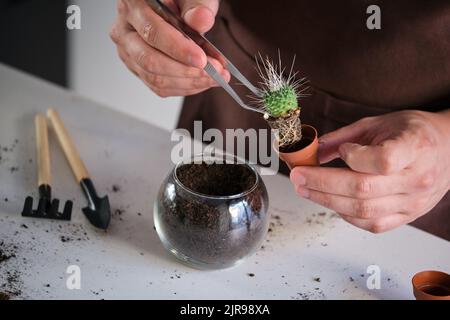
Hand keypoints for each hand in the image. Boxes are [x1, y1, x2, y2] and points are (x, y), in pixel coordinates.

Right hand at [110, 0, 229, 96]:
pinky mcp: (138, 69)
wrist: (174, 6)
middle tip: (214, 71)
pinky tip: (201, 81)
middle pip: (150, 61)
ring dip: (188, 82)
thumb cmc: (179, 0)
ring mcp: (129, 53)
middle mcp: (125, 30)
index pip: (152, 33)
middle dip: (186, 71)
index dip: (179, 50)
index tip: (202, 59)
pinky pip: (159, 87)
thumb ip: (197, 4)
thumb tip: (200, 20)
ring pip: (155, 78)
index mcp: (133, 5)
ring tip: (214, 77)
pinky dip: (184, 87)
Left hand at [290, 110, 449, 232]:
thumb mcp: (379, 123)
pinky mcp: (407, 216)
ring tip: (305, 189)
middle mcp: (417, 179)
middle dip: (322, 184)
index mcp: (415, 148)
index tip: (343, 150)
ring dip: (327, 201)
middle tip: (298, 176)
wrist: (446, 150)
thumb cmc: (413, 133)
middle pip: (363, 190)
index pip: (384, 160)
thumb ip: (344, 136)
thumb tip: (311, 150)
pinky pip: (372, 224)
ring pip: (363, 211)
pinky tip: (332, 202)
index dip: (355, 157)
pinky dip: (346, 214)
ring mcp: (413, 202)